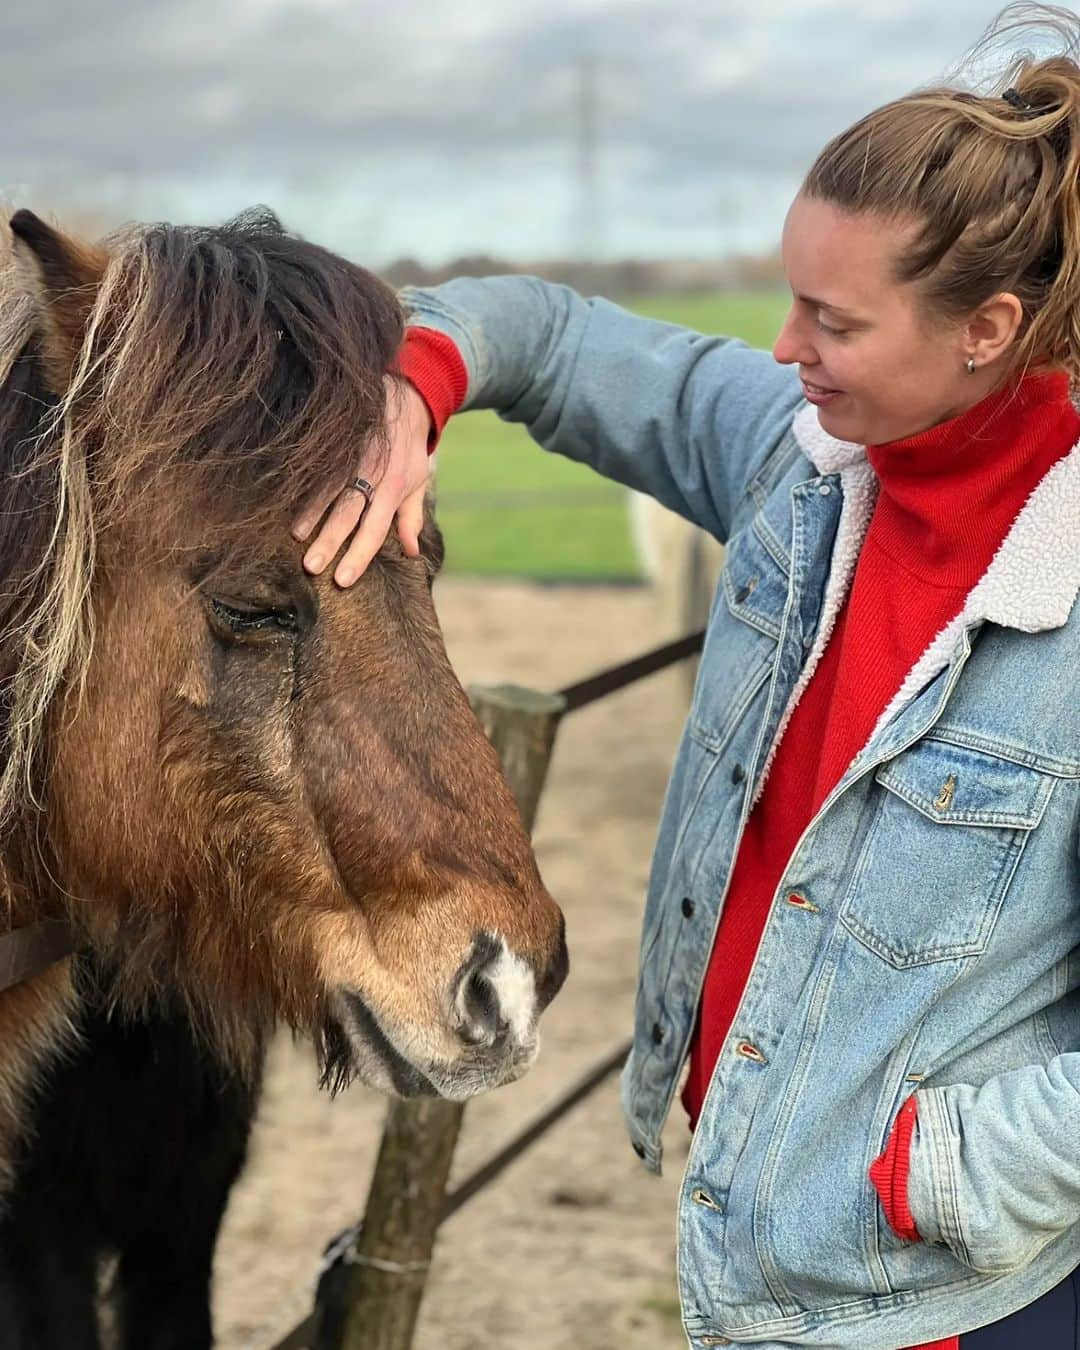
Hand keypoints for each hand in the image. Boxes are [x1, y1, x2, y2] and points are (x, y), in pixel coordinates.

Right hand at [291, 375, 433, 586]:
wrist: (405, 394)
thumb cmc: (409, 446)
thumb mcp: (418, 480)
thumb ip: (412, 517)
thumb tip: (412, 553)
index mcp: (395, 487)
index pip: (376, 529)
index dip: (360, 555)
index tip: (342, 580)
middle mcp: (374, 472)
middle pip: (350, 512)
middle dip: (330, 541)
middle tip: (312, 567)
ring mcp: (354, 453)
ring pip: (330, 487)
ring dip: (312, 513)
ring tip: (297, 536)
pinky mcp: (340, 437)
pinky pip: (321, 463)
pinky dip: (306, 483)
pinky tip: (289, 499)